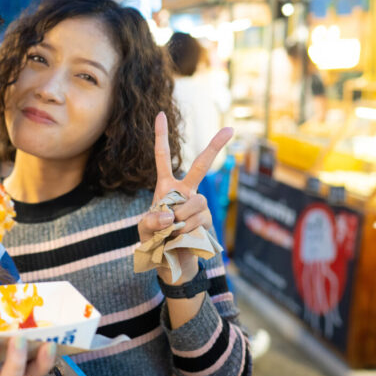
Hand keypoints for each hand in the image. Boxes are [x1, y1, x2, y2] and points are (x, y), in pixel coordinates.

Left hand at [136, 112, 232, 279]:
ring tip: (171, 233)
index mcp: (166, 187)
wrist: (170, 262)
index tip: (160, 113)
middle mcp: (185, 191)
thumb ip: (152, 220)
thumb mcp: (144, 229)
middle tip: (230, 129)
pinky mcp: (207, 221)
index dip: (161, 136)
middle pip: (201, 166)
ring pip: (196, 203)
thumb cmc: (155, 241)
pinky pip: (199, 222)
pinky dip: (187, 232)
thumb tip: (172, 214)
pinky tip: (181, 239)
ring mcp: (198, 205)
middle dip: (215, 147)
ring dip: (181, 219)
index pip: (162, 157)